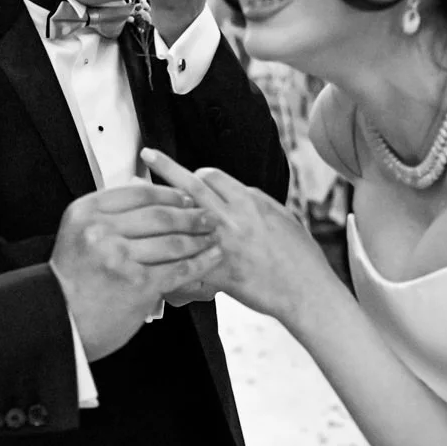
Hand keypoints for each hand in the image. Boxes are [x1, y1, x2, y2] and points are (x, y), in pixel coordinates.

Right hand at [51, 183, 222, 359]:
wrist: (61, 320)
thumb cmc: (72, 280)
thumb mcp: (78, 235)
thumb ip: (108, 216)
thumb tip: (148, 193)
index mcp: (85, 213)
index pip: (137, 193)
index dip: (169, 194)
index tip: (185, 198)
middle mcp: (100, 231)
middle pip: (159, 215)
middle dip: (190, 215)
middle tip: (208, 216)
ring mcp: (120, 258)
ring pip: (173, 241)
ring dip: (199, 238)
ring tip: (213, 236)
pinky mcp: (139, 284)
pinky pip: (179, 268)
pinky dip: (200, 262)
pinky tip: (212, 257)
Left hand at [143, 149, 329, 321]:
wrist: (308, 290)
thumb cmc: (300, 257)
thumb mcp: (282, 218)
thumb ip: (255, 204)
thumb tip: (239, 193)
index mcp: (250, 201)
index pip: (212, 175)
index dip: (194, 174)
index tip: (185, 177)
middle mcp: (235, 217)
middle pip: (192, 185)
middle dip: (166, 167)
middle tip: (147, 154)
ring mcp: (224, 244)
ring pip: (183, 221)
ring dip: (160, 215)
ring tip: (138, 209)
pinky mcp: (220, 272)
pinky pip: (187, 265)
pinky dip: (171, 266)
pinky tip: (156, 268)